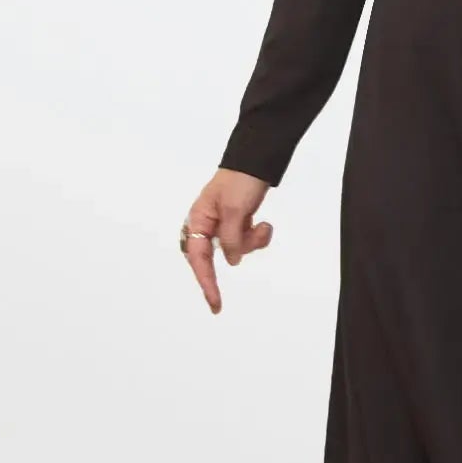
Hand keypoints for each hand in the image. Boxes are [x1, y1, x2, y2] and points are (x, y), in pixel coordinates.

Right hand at [182, 168, 274, 313]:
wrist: (257, 161)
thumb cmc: (240, 180)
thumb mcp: (235, 210)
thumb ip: (231, 238)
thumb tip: (231, 261)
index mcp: (198, 220)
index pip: (198, 258)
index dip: (206, 282)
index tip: (214, 301)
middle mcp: (207, 225)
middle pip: (214, 257)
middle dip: (235, 254)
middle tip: (228, 286)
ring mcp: (223, 225)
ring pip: (236, 250)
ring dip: (252, 241)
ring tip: (261, 224)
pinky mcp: (238, 223)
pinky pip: (246, 241)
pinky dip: (257, 235)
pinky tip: (263, 222)